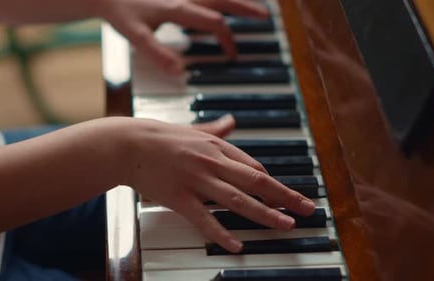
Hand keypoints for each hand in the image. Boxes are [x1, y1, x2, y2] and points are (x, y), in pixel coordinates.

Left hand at [99, 0, 268, 73]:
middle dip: (246, 8)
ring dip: (236, 0)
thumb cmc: (122, 12)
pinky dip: (220, 0)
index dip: (227, 39)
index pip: (214, 23)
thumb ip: (157, 53)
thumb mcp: (136, 36)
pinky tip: (226, 4)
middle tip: (265, 16)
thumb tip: (179, 72)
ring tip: (255, 7)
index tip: (232, 55)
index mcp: (179, 9)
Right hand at [124, 116, 315, 252]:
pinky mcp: (179, 198)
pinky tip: (237, 245)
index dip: (273, 183)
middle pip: (255, 181)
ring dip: (265, 213)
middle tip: (307, 208)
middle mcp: (211, 162)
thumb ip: (215, 129)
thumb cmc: (159, 137)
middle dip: (284, 196)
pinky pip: (204, 218)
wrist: (127, 144)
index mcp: (216, 146)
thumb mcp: (192, 130)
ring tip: (286, 225)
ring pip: (237, 199)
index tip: (287, 195)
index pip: (253, 167)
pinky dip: (221, 233)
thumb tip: (231, 121)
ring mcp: (196, 180)